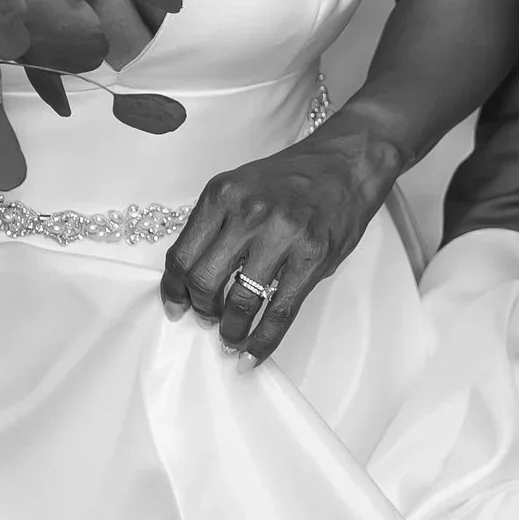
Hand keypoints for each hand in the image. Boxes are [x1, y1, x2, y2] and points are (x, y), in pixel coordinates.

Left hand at [160, 118, 402, 363]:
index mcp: (222, 195)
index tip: (175, 308)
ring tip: (231, 340)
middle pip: (204, 281)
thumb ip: (216, 226)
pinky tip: (252, 355)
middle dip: (201, 312)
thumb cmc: (292, 180)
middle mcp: (248, 213)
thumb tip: (193, 280)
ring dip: (230, 331)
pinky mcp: (313, 258)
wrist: (345, 163)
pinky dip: (262, 342)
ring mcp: (282, 235)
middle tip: (207, 322)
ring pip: (239, 302)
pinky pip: (279, 312)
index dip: (173, 291)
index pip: (181, 255)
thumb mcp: (241, 187)